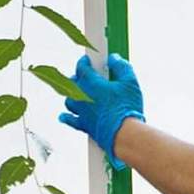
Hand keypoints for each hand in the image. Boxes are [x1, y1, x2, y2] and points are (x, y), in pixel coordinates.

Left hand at [59, 54, 144, 169]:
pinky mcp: (84, 125)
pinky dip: (66, 117)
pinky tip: (63, 116)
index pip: (82, 67)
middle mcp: (82, 97)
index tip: (87, 60)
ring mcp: (81, 112)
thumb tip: (114, 59)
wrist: (124, 134)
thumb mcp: (129, 82)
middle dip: (78, 77)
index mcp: (91, 83)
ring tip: (79, 92)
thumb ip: (121, 67)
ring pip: (69, 100)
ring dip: (72, 94)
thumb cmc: (126, 109)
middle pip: (72, 82)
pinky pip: (70, 120)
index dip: (84, 61)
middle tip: (85, 76)